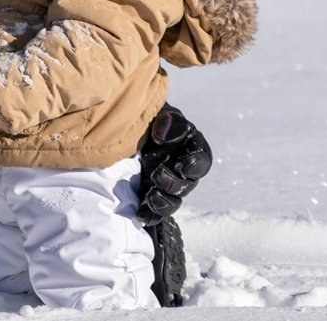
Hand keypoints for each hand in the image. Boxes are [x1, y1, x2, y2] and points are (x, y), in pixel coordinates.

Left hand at [136, 103, 211, 225]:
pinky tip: (142, 215)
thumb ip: (169, 120)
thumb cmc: (149, 117)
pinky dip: (150, 215)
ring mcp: (167, 185)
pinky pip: (156, 212)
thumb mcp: (161, 111)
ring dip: (163, 202)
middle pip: (186, 185)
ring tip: (149, 197)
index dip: (194, 165)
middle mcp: (182, 170)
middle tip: (156, 174)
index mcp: (190, 148)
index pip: (201, 160)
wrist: (125, 127)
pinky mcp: (151, 195)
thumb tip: (162, 133)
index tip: (182, 164)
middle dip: (173, 183)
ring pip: (173, 201)